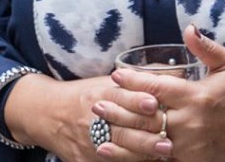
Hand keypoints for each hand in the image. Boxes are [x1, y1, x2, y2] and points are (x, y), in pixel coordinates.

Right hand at [4, 73, 158, 161]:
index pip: (119, 97)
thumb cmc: (85, 96)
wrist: (48, 114)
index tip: (154, 104)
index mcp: (99, 95)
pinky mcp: (84, 160)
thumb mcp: (105, 83)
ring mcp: (88, 142)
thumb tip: (175, 72)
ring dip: (140, 153)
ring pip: (117, 151)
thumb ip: (136, 81)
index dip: (136, 101)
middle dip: (145, 136)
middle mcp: (93, 118)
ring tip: (161, 153)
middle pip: (121, 129)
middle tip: (166, 140)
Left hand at [96, 26, 224, 161]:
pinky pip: (159, 159)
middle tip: (96, 104)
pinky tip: (118, 156)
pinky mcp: (191, 160)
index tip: (116, 76)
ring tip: (97, 133)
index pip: (157, 88)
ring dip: (121, 138)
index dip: (134, 82)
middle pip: (146, 117)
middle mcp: (190, 121)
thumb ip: (205, 47)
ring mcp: (189, 145)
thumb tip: (188, 27)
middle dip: (119, 110)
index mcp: (196, 95)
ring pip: (148, 142)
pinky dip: (136, 158)